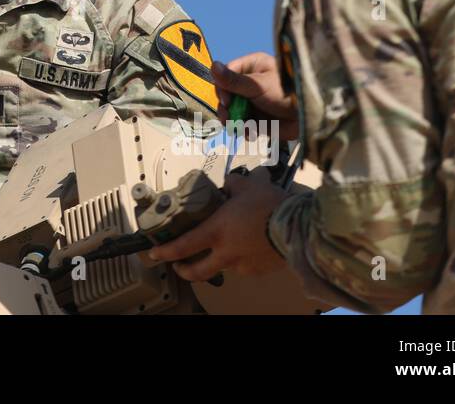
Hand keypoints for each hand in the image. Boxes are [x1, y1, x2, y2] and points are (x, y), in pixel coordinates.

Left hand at [146, 170, 289, 278]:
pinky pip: (245, 267)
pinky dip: (242, 259)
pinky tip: (249, 248)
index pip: (183, 246)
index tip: (155, 254)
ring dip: (219, 260)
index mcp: (216, 231)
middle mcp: (225, 253)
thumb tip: (229, 182)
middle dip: (184, 270)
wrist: (299, 228)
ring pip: (223, 267)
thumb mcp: (249, 186)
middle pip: (197, 271)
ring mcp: (242, 265)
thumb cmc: (270, 205)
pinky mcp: (259, 271)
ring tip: (227, 247)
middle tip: (179, 266)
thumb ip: (234, 184)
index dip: (165, 252)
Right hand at [214, 51, 298, 139]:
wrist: (309, 118)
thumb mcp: (258, 86)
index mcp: (252, 67)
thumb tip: (213, 65)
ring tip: (239, 128)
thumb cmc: (287, 93)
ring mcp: (254, 101)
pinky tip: (250, 133)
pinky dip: (244, 130)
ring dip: (233, 121)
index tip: (227, 102)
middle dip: (226, 109)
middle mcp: (251, 83)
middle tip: (229, 119)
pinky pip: (243, 124)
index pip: (226, 75)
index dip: (222, 89)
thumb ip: (234, 80)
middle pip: (226, 95)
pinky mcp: (259, 118)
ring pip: (232, 111)